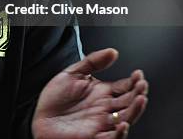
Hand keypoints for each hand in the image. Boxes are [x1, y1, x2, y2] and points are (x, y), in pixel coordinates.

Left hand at [32, 48, 147, 138]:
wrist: (40, 119)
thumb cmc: (55, 99)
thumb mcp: (72, 74)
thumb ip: (92, 61)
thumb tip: (112, 52)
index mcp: (102, 94)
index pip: (124, 88)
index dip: (134, 82)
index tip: (138, 74)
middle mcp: (105, 109)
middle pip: (129, 102)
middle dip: (138, 93)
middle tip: (142, 85)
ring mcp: (101, 124)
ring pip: (125, 119)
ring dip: (135, 110)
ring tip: (140, 99)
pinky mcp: (94, 138)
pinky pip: (112, 138)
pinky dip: (119, 133)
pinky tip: (123, 124)